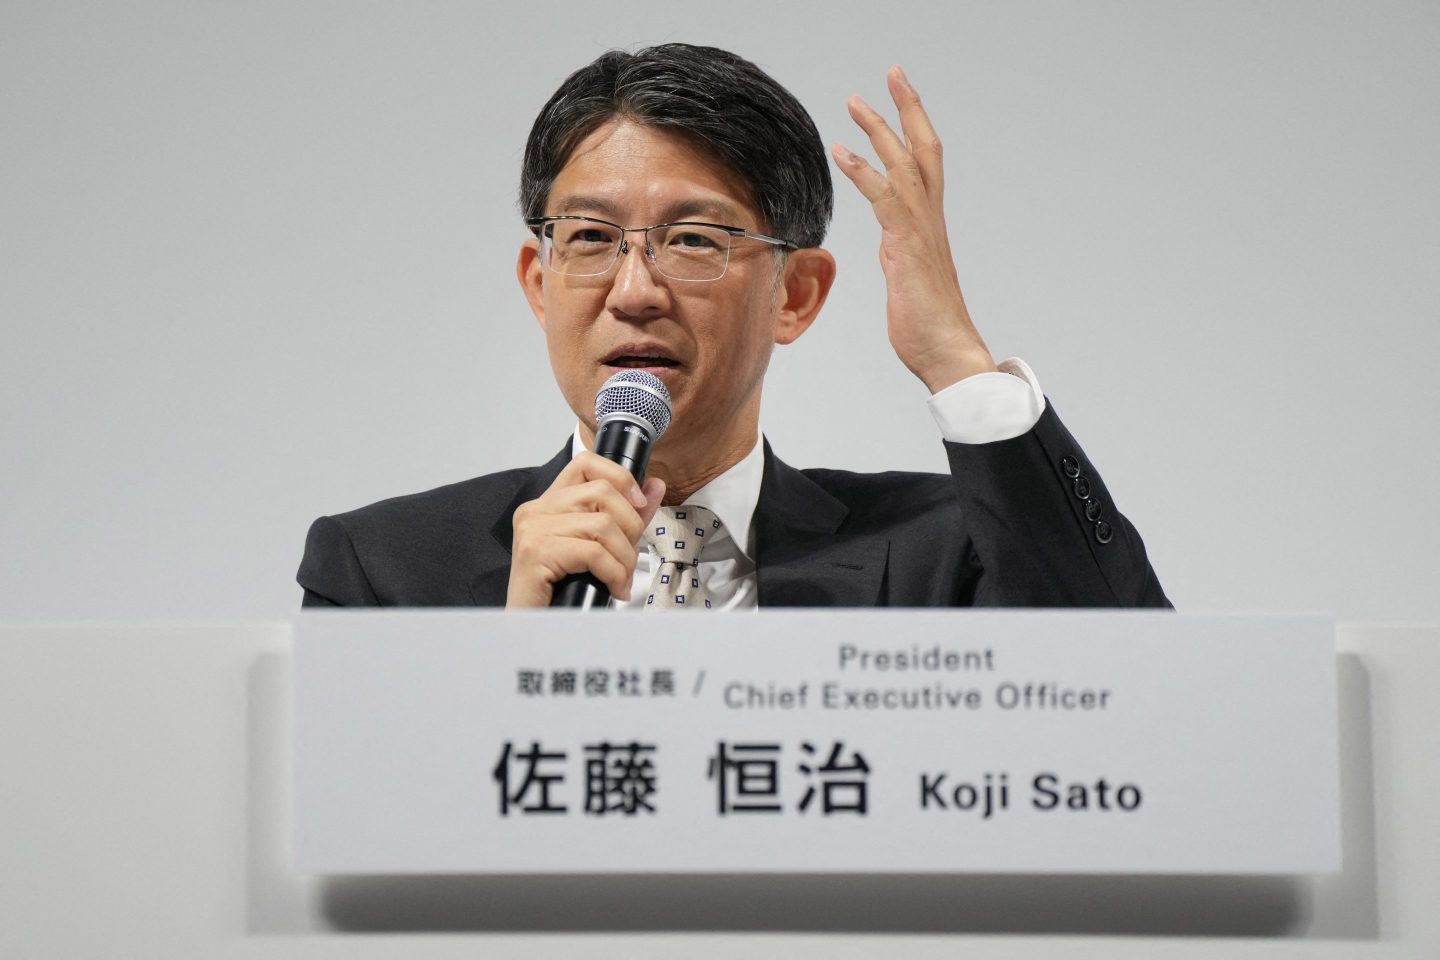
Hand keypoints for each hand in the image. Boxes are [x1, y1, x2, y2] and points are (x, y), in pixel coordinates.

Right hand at [506, 452, 665, 606]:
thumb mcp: (601, 546)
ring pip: (602, 524)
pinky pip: (593, 552)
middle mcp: (536, 510)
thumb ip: (626, 516)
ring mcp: (533, 529)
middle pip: (602, 492)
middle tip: (628, 557)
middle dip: (630, 527)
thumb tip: (654, 486)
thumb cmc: (562, 591)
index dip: (620, 477)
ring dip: (623, 558)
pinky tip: (613, 588)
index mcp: (549, 503)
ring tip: (620, 579)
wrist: (532, 628)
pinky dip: (613, 573)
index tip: (638, 503)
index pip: (586, 463)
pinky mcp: (535, 551)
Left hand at [833, 65, 997, 392]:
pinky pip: (886, 199)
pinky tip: (844, 151)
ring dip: (880, 129)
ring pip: (905, 165)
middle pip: (923, 150)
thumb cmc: (929, 329)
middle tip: (893, 73)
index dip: (914, 130)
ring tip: (856, 101)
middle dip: (908, 109)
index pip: (925, 165)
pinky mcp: (908, 248)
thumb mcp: (909, 284)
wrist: (948, 355)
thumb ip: (901, 258)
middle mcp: (929, 221)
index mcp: (929, 228)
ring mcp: (921, 232)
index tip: (901, 100)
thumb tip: (892, 248)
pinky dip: (865, 171)